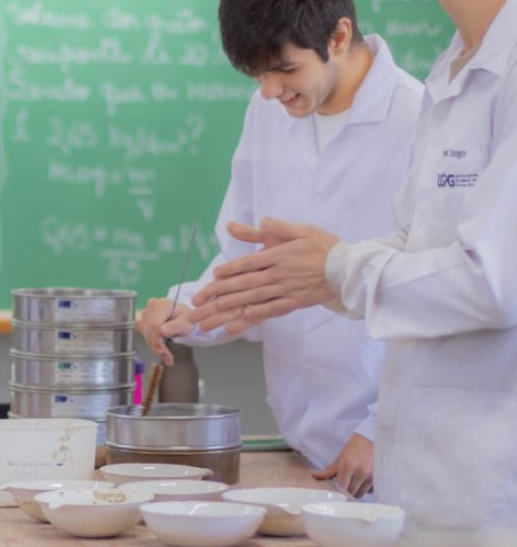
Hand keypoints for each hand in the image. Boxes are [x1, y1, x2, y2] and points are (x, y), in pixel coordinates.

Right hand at [137, 297, 189, 365]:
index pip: (155, 324)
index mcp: (163, 304)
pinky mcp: (144, 319)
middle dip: (157, 346)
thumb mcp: (186, 323)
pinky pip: (145, 333)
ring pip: (146, 333)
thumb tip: (161, 332)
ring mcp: (146, 312)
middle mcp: (152, 306)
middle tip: (167, 359)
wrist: (184, 317)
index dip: (158, 340)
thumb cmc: (187, 319)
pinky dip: (152, 344)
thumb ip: (174, 327)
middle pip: (149, 329)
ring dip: (154, 347)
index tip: (164, 352)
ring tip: (166, 357)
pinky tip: (160, 351)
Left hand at [187, 218, 339, 334]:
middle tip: (197, 303)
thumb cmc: (324, 247)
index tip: (213, 277)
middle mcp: (278, 274)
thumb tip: (258, 220)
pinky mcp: (292, 303)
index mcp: (278, 255)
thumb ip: (275, 228)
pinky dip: (248, 320)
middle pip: (243, 285)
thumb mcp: (300, 230)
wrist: (350, 269)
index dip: (229, 270)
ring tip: (205, 320)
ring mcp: (285, 291)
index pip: (248, 263)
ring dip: (226, 311)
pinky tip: (232, 327)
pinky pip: (266, 313)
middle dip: (217, 294)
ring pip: (250, 301)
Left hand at [312, 433, 373, 498]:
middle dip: (346, 493)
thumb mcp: (340, 458)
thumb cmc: (354, 448)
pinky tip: (362, 483)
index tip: (336, 491)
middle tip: (344, 489)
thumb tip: (314, 477)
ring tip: (353, 485)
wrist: (371, 439)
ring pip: (361, 493)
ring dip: (355, 492)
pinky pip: (370, 491)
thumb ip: (328, 471)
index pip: (342, 487)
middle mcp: (361, 472)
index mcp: (348, 465)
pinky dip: (365, 490)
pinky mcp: (379, 478)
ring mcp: (371, 475)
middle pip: (351, 492)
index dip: (338, 491)